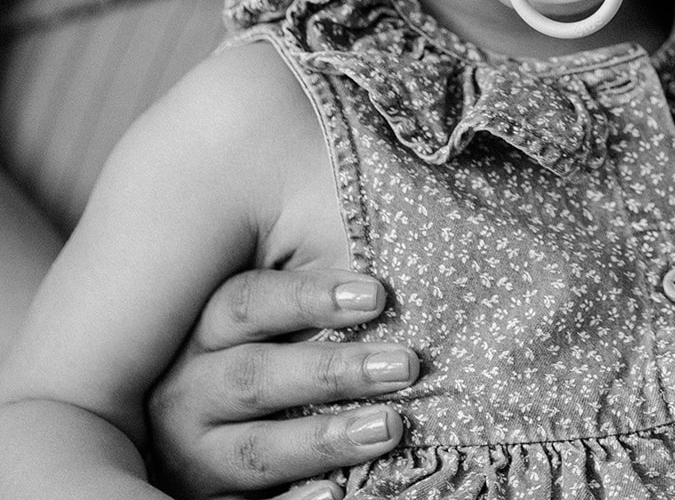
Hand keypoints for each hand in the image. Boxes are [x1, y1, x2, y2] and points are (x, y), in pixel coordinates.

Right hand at [147, 268, 418, 499]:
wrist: (187, 434)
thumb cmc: (247, 359)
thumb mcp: (257, 324)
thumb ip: (303, 300)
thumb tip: (374, 279)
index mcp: (201, 334)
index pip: (247, 303)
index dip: (311, 296)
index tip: (377, 295)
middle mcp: (187, 393)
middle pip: (255, 376)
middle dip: (332, 371)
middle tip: (404, 365)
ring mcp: (194, 456)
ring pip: (257, 448)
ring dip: (326, 439)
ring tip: (390, 426)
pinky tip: (337, 493)